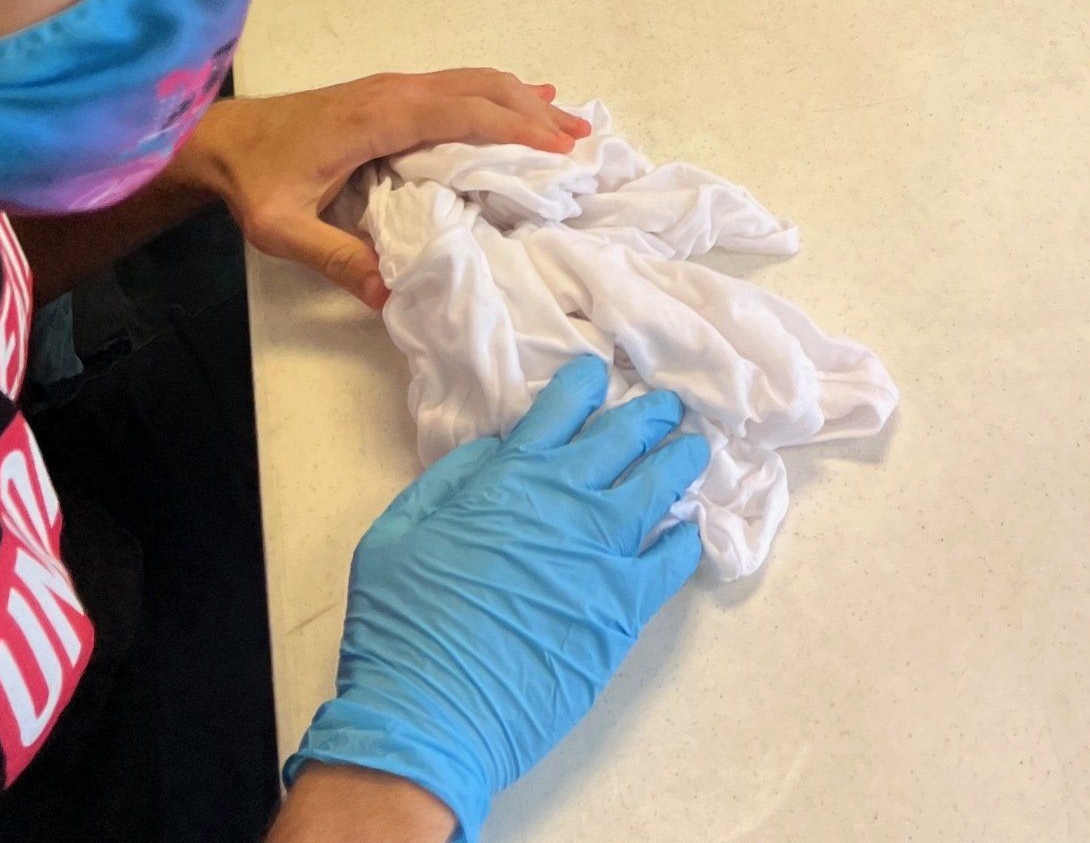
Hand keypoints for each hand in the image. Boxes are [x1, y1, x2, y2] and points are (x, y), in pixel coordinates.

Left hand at [175, 74, 590, 310]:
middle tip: (584, 144)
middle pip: (481, 88)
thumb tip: (396, 300)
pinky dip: (498, 95)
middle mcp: (395, 91)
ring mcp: (395, 87)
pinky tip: (526, 101)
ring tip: (571, 126)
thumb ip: (339, 260)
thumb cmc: (254, 181)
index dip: (515, 128)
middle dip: (535, 113)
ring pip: (474, 81)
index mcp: (378, 116)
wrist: (221, 139)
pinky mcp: (392, 94)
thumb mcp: (285, 229)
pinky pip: (458, 86)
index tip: (559, 149)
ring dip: (523, 101)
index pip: (463, 113)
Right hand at [286, 358, 707, 842]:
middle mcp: (566, 502)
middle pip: (624, 437)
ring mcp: (602, 554)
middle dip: (649, 413)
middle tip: (666, 405)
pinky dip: (686, 539)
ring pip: (660, 485)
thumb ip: (449, 480)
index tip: (599, 373)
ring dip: (679, 459)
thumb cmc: (400, 627)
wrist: (430, 716)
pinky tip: (690, 530)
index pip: (562, 408)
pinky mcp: (624, 609)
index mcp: (510, 479)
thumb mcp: (398, 531)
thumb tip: (496, 448)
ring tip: (691, 448)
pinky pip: (672, 561)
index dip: (585, 383)